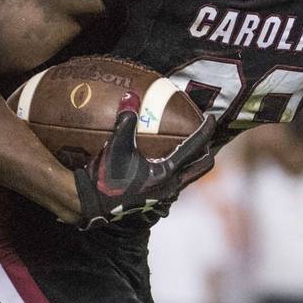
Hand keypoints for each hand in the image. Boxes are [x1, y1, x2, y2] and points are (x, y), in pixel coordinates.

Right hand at [73, 91, 215, 229]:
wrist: (91, 206)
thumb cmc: (106, 178)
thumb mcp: (116, 147)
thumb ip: (126, 121)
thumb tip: (130, 96)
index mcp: (168, 172)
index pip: (196, 147)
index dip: (206, 130)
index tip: (212, 118)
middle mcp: (172, 187)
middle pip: (202, 166)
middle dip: (206, 149)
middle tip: (202, 134)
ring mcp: (165, 198)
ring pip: (188, 177)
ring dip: (190, 162)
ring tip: (184, 147)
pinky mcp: (156, 203)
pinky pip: (175, 184)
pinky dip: (176, 171)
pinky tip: (163, 163)